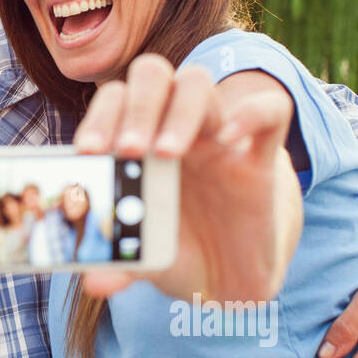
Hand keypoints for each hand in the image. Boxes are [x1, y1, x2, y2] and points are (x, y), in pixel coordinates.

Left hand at [73, 54, 299, 302]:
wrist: (228, 276)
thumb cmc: (175, 250)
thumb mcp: (144, 260)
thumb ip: (119, 264)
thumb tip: (93, 282)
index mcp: (138, 143)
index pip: (115, 100)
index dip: (99, 117)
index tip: (87, 154)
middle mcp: (174, 129)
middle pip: (153, 76)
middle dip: (135, 107)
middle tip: (126, 151)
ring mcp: (217, 138)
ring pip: (198, 84)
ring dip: (178, 112)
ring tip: (164, 154)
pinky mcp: (260, 159)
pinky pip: (269, 111)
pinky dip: (250, 113)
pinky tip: (228, 140)